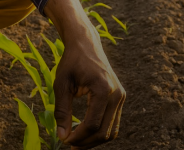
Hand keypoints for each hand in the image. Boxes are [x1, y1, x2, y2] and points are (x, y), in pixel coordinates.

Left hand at [44, 0, 125, 147]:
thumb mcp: (62, 83)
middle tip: (69, 144)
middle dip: (86, 142)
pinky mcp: (120, 98)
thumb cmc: (71, 61)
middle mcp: (117, 94)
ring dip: (94, 140)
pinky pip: (113, 122)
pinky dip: (100, 131)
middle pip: (104, 131)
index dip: (78, 137)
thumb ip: (62, 110)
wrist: (86, 44)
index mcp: (103, 89)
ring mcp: (121, 97)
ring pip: (111, 131)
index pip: (93, 124)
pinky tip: (85, 132)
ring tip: (76, 142)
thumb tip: (62, 136)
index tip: (64, 141)